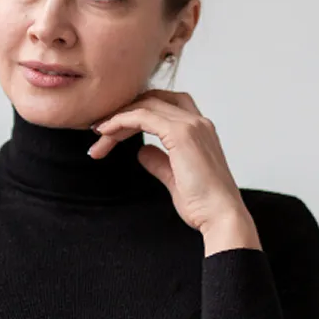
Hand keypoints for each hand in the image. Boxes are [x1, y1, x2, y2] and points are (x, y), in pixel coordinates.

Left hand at [88, 91, 258, 244]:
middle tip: (98, 132)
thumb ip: (159, 162)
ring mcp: (191, 125)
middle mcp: (197, 122)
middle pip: (151, 102)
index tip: (111, 130)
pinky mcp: (181, 134)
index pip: (163, 105)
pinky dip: (121, 121)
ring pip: (144, 106)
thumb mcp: (174, 178)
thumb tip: (143, 151)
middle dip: (121, 114)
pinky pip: (143, 116)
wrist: (221, 217)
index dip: (135, 112)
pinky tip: (105, 132)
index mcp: (199, 130)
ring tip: (98, 135)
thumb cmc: (202, 204)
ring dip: (117, 119)